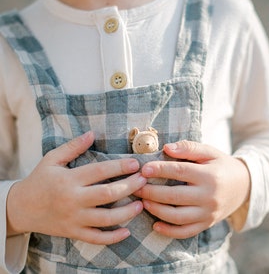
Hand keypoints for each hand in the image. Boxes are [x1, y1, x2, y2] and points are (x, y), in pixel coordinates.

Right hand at [7, 131, 146, 244]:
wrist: (21, 208)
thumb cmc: (39, 180)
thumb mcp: (52, 159)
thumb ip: (73, 146)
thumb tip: (92, 133)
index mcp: (69, 179)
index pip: (100, 171)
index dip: (120, 167)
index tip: (136, 164)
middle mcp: (73, 200)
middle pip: (107, 194)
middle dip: (129, 186)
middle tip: (144, 180)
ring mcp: (74, 219)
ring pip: (106, 218)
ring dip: (127, 212)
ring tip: (140, 204)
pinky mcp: (73, 232)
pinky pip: (96, 238)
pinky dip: (112, 237)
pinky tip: (126, 231)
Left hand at [135, 140, 249, 238]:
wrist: (243, 186)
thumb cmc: (221, 165)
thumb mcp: (209, 152)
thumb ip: (189, 148)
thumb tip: (167, 148)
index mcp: (210, 176)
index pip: (180, 171)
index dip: (160, 169)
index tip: (143, 168)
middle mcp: (209, 197)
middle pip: (175, 196)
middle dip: (152, 191)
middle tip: (136, 187)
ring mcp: (208, 213)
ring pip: (178, 217)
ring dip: (157, 210)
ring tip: (142, 202)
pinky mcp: (207, 224)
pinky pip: (186, 232)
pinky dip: (169, 231)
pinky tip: (155, 225)